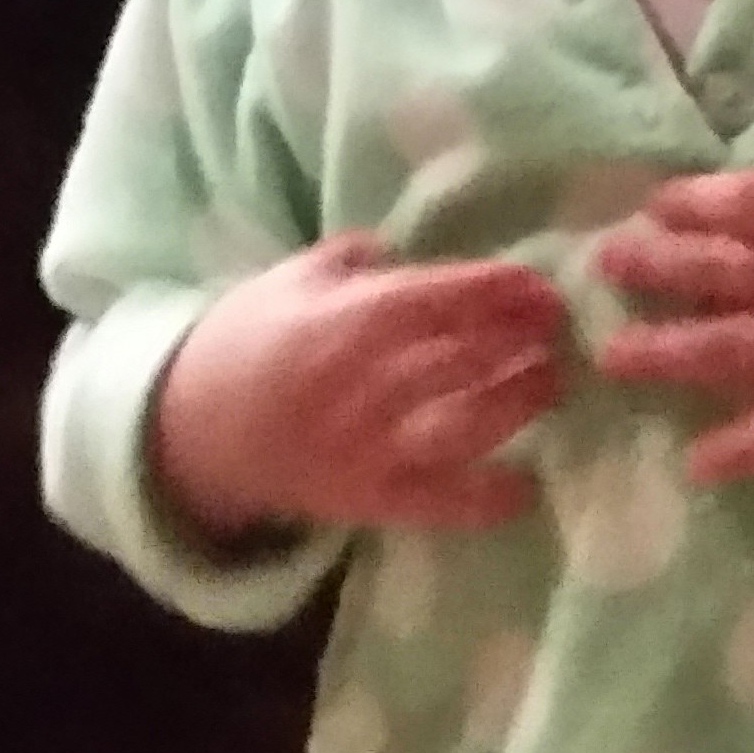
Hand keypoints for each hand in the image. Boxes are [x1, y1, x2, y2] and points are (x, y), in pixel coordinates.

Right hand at [149, 236, 567, 540]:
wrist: (191, 427)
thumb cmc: (246, 340)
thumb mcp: (293, 277)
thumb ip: (357, 257)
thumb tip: (411, 247)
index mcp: (351, 318)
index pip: (446, 298)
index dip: (505, 292)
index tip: (545, 289)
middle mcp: (370, 381)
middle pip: (468, 357)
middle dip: (525, 342)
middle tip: (562, 333)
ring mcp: (373, 445)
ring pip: (467, 424)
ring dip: (519, 403)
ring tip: (551, 385)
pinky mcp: (370, 499)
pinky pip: (439, 504)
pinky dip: (486, 500)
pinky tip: (525, 488)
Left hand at [593, 125, 753, 483]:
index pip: (747, 200)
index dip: (696, 200)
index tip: (656, 203)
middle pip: (720, 269)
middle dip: (658, 266)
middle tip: (604, 266)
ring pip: (730, 346)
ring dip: (667, 354)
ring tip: (612, 359)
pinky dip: (740, 450)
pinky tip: (694, 467)